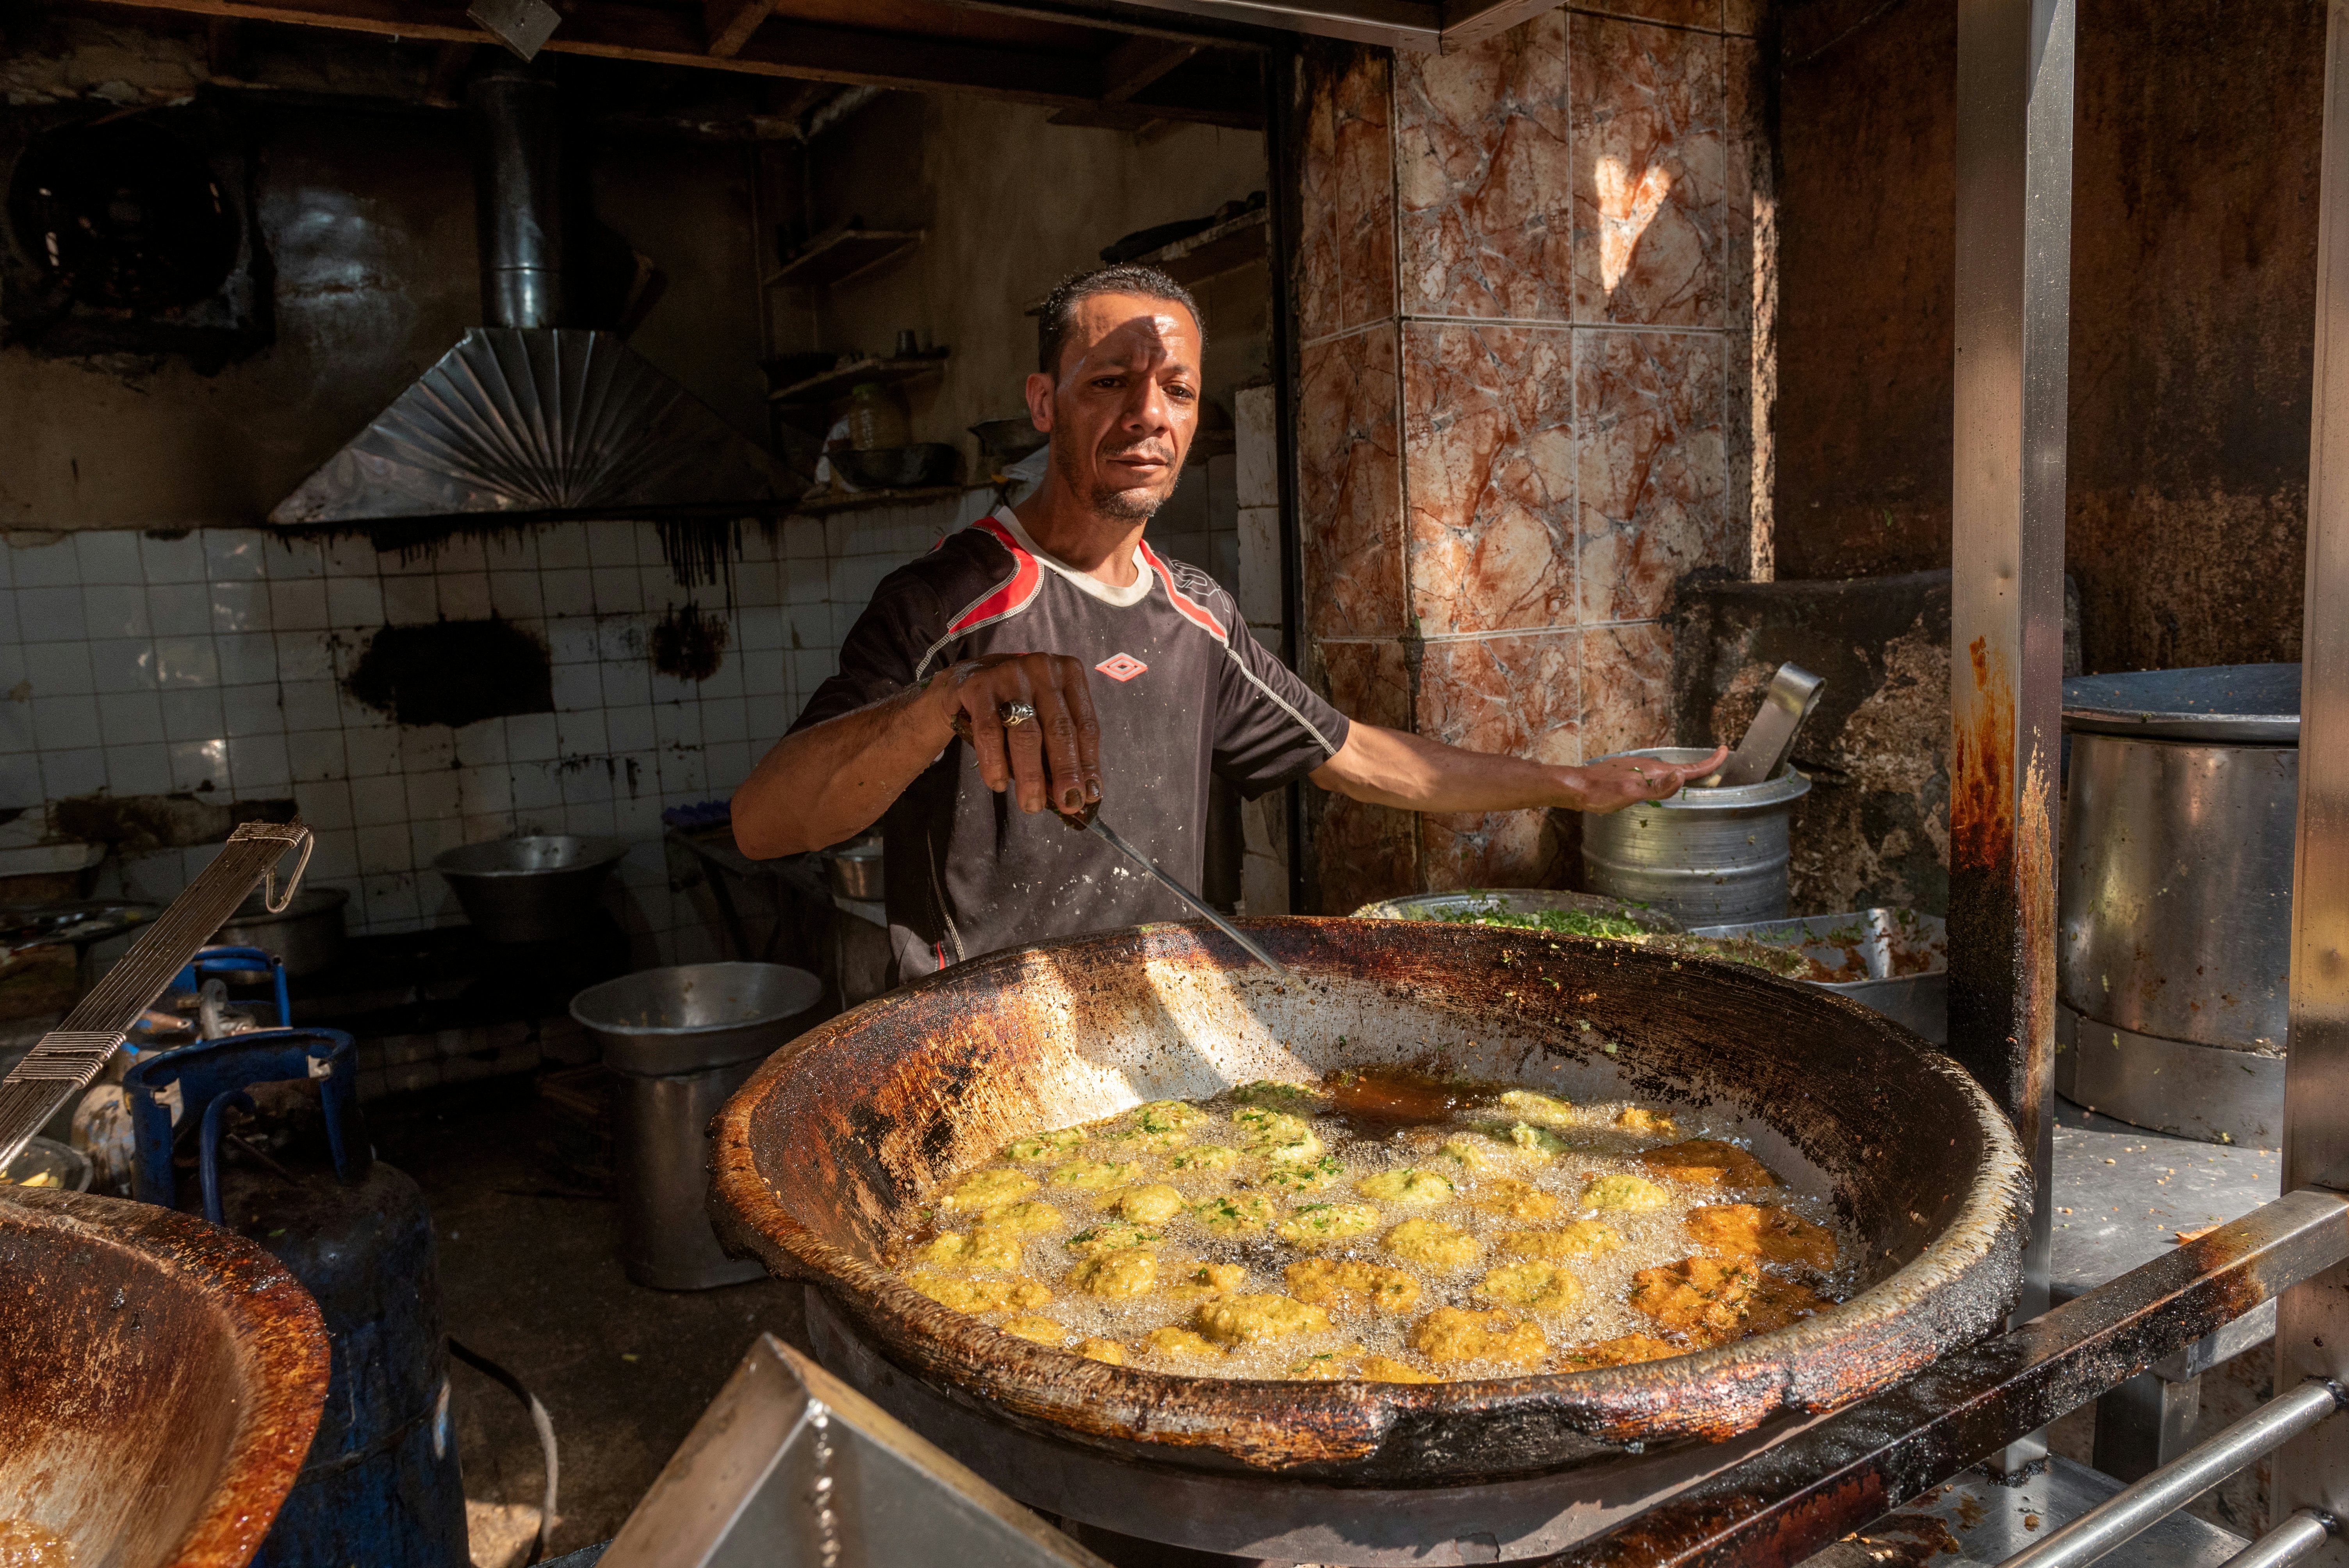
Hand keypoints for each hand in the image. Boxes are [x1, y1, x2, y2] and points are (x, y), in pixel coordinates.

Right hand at [927, 653, 1102, 815]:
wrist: (969, 678)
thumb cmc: (1019, 702)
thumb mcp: (1047, 713)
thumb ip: (1064, 745)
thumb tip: (1084, 792)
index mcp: (1069, 674)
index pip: (1086, 724)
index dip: (1088, 763)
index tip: (1089, 794)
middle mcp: (1043, 669)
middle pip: (1059, 728)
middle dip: (1065, 771)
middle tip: (1068, 803)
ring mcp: (1010, 674)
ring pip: (1026, 733)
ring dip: (1030, 774)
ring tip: (1031, 805)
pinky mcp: (979, 686)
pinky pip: (989, 731)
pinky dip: (995, 762)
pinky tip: (997, 783)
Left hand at [1570, 748, 1729, 813]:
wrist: (1576, 786)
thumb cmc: (1602, 793)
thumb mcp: (1631, 794)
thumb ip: (1658, 788)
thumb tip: (1682, 777)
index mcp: (1654, 771)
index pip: (1688, 768)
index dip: (1709, 763)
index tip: (1725, 751)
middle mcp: (1649, 766)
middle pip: (1681, 768)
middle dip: (1700, 768)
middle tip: (1716, 767)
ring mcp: (1638, 769)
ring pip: (1667, 772)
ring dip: (1684, 773)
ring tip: (1696, 778)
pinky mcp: (1629, 773)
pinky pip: (1655, 775)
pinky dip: (1667, 778)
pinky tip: (1662, 784)